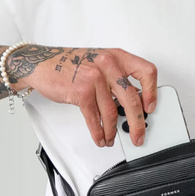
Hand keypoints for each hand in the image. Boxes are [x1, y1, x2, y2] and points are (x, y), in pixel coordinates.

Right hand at [9, 45, 157, 146]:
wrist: (43, 64)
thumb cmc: (72, 64)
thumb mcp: (100, 62)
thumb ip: (118, 78)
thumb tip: (134, 104)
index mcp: (117, 57)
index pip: (147, 72)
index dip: (152, 92)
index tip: (150, 108)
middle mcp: (108, 65)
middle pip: (132, 100)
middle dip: (137, 124)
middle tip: (138, 136)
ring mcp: (95, 78)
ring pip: (113, 113)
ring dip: (113, 131)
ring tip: (111, 139)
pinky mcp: (81, 92)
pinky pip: (95, 119)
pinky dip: (99, 133)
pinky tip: (100, 138)